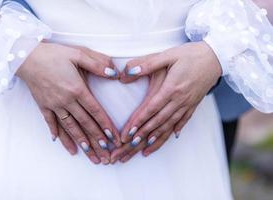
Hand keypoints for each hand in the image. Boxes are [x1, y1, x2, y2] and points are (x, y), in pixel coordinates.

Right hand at [17, 42, 120, 164]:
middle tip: (105, 156)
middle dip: (97, 141)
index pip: (95, 111)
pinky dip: (57, 134)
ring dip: (81, 142)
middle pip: (85, 124)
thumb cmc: (54, 54)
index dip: (105, 125)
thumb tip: (115, 74)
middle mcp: (66, 101)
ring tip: (90, 155)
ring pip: (70, 128)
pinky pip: (51, 123)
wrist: (26, 56)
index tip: (113, 138)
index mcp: (77, 89)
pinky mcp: (43, 106)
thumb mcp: (78, 53)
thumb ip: (98, 64)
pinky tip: (61, 143)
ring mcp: (54, 105)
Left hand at [112, 41, 221, 162]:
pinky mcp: (194, 104)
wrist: (218, 56)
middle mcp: (179, 100)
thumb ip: (147, 64)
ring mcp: (188, 104)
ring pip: (170, 125)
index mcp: (171, 88)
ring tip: (145, 150)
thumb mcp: (168, 55)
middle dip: (142, 136)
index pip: (150, 109)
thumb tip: (126, 73)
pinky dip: (174, 131)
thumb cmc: (191, 54)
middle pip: (158, 122)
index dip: (138, 122)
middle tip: (130, 147)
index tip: (127, 134)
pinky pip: (183, 121)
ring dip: (157, 139)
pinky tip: (170, 137)